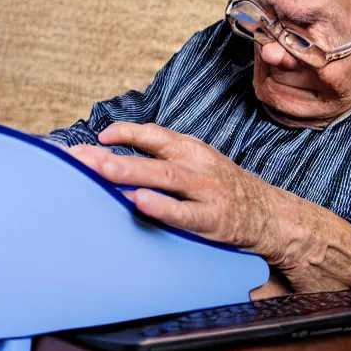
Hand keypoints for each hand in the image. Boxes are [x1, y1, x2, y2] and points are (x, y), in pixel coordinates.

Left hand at [69, 122, 283, 260]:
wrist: (268, 213)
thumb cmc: (221, 186)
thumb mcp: (196, 162)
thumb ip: (162, 157)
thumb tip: (116, 156)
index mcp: (190, 149)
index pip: (154, 134)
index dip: (127, 132)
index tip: (101, 136)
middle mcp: (196, 166)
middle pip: (152, 157)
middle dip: (115, 156)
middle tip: (83, 158)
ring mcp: (205, 192)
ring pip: (166, 179)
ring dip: (133, 173)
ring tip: (105, 170)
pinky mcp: (212, 219)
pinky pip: (184, 213)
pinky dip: (161, 207)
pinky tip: (139, 202)